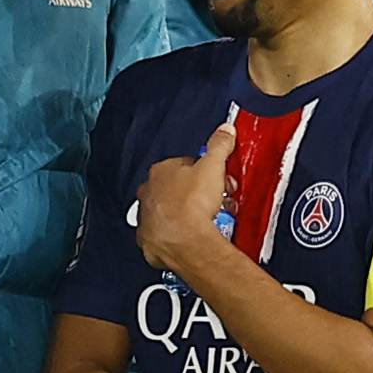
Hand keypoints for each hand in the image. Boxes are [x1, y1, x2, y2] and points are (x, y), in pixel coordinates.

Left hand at [137, 116, 237, 271]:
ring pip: (167, 213)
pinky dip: (175, 237)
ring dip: (184, 215)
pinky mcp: (149, 241)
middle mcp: (148, 194)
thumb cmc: (192, 205)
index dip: (202, 172)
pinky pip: (163, 236)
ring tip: (204, 220)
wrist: (186, 242)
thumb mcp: (213, 166)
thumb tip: (225, 131)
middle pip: (174, 189)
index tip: (214, 179)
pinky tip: (191, 237)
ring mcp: (147, 218)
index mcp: (160, 171)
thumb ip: (219, 145)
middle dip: (193, 194)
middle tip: (212, 200)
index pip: (182, 164)